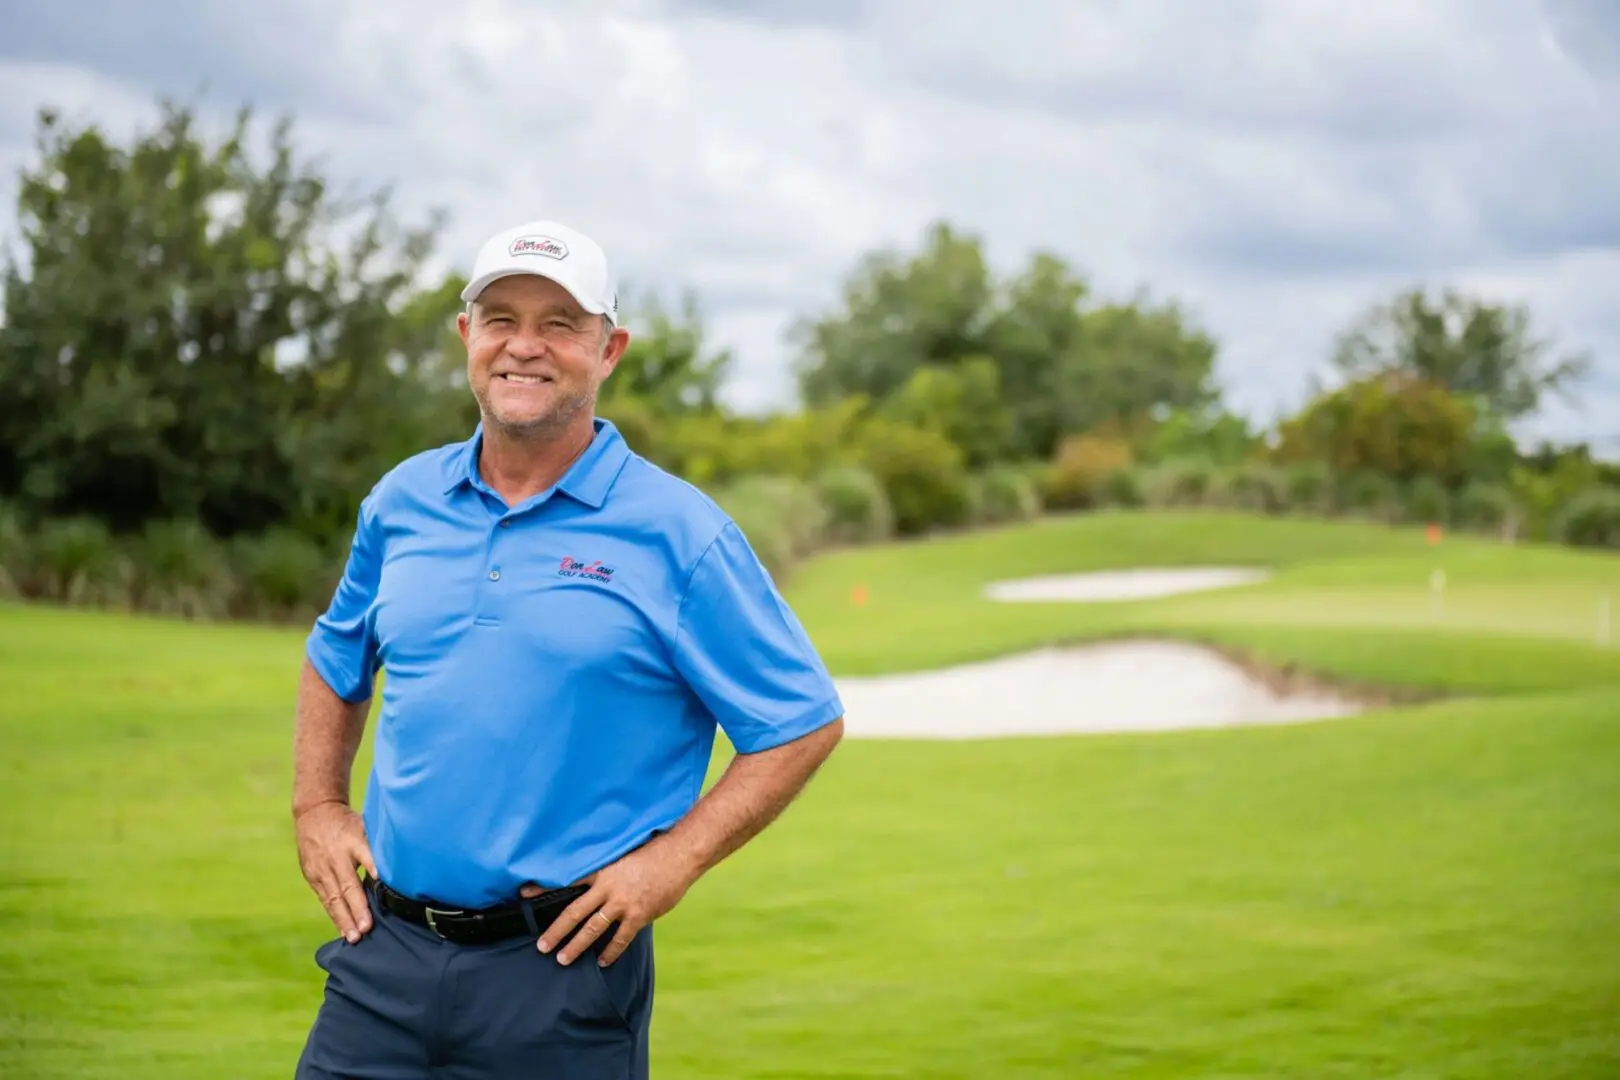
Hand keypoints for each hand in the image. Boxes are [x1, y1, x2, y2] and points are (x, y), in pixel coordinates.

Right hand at [295, 801, 377, 943]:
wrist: (314, 813)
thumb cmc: (346, 823)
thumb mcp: (365, 827)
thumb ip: (376, 849)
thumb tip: (394, 870)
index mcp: (351, 842)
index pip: (365, 861)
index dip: (373, 876)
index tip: (381, 890)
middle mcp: (334, 858)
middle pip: (346, 887)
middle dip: (356, 910)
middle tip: (365, 930)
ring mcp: (320, 869)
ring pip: (333, 898)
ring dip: (343, 919)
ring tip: (353, 937)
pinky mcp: (312, 876)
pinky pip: (324, 899)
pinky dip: (334, 914)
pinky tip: (342, 928)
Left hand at [532, 840, 697, 966]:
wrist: (679, 854)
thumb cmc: (653, 851)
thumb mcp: (623, 854)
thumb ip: (608, 870)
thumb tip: (595, 880)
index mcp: (602, 870)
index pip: (566, 881)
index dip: (543, 887)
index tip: (523, 894)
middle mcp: (608, 887)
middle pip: (573, 912)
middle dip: (555, 931)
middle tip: (542, 946)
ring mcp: (623, 902)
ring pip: (593, 928)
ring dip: (576, 945)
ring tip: (563, 958)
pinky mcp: (639, 914)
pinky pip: (620, 938)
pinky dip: (610, 951)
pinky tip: (602, 961)